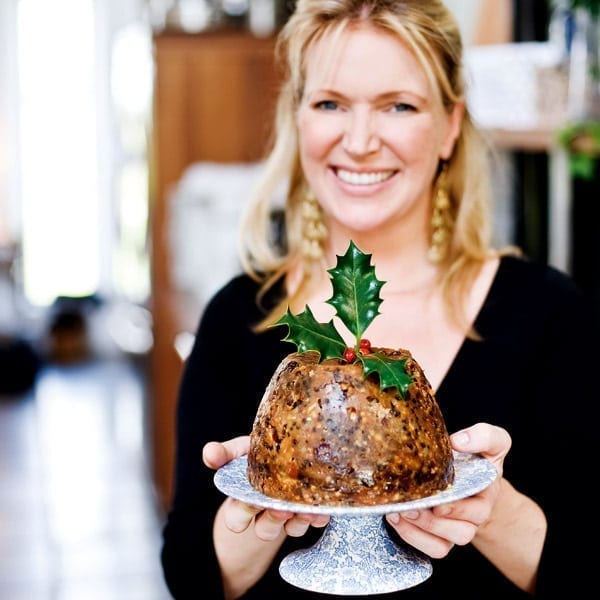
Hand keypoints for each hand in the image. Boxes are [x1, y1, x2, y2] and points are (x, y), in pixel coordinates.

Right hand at [203, 437, 329, 540]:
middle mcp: (264, 513)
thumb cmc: (256, 455)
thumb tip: (209, 453)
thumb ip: (223, 453)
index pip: (236, 517)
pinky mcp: (308, 512)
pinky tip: (322, 509)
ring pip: (290, 530)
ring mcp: (287, 516)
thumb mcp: (237, 452)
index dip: (244, 511)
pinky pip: (313, 522)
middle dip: (273, 519)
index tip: (252, 500)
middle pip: (264, 529)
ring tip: (306, 509)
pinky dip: (318, 517)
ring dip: (298, 521)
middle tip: (281, 509)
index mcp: (242, 500)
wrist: (281, 457)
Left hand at [385, 422, 510, 558]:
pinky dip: (412, 537)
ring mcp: (455, 529)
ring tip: (397, 512)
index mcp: (485, 495)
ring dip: (418, 531)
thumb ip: (484, 436)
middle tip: (410, 506)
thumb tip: (459, 442)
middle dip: (432, 523)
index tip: (437, 502)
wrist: (465, 472)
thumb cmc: (476, 456)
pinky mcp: (439, 536)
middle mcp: (472, 517)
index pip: (478, 511)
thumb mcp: (490, 442)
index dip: (457, 510)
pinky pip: (430, 549)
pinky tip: (395, 518)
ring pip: (443, 546)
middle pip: (461, 533)